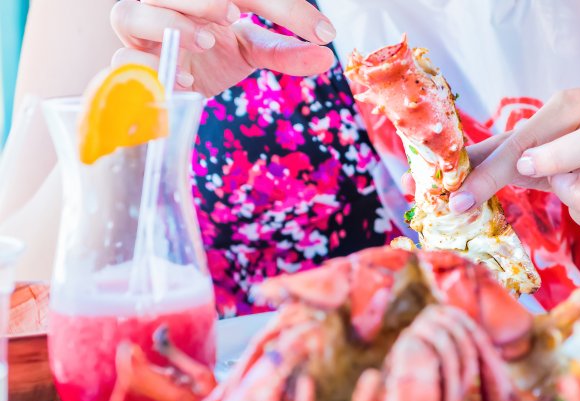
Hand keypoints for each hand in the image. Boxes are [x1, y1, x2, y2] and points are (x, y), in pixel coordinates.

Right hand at [110, 0, 335, 96]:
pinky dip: (150, 67)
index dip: (282, 6)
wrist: (180, 85)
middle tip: (233, 16)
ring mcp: (139, 28)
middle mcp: (165, 1)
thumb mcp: (253, 50)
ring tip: (206, 41)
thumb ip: (285, 52)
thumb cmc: (215, 55)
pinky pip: (125, 59)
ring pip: (131, 13)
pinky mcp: (127, 61)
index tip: (321, 30)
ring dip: (170, 25)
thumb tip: (326, 55)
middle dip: (202, 0)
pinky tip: (185, 80)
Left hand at [442, 89, 579, 232]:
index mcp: (575, 103)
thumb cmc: (568, 154)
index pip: (523, 141)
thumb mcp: (528, 149)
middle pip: (564, 158)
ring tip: (579, 186)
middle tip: (544, 177)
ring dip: (571, 202)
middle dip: (547, 171)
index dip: (489, 174)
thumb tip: (436, 183)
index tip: (460, 201)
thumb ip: (487, 161)